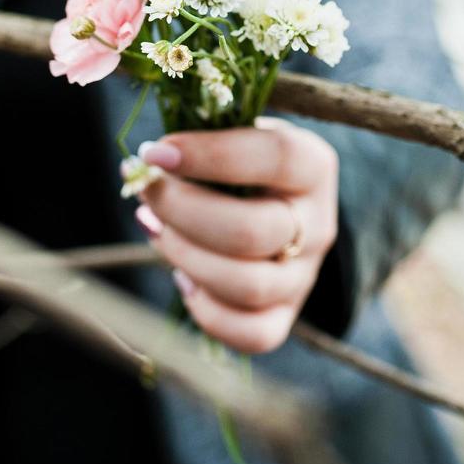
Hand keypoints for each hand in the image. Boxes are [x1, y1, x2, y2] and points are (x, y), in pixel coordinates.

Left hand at [134, 115, 338, 353]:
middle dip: (182, 211)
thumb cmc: (241, 161)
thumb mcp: (236, 130)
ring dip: (184, 255)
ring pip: (248, 285)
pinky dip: (207, 311)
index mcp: (312, 166)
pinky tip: (182, 277)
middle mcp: (317, 224)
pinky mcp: (284, 316)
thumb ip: (204, 130)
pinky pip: (252, 334)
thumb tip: (148, 159)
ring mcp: (303, 276)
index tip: (156, 152)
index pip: (275, 157)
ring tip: (154, 227)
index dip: (211, 155)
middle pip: (253, 231)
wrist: (276, 205)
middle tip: (145, 189)